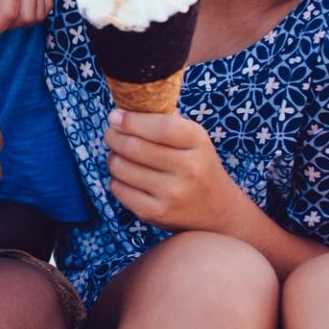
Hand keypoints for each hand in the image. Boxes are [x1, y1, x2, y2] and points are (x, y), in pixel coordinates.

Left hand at [104, 108, 245, 232]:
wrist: (217, 210)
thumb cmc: (196, 164)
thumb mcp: (192, 138)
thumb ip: (163, 120)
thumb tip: (120, 115)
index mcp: (198, 143)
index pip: (160, 127)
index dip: (131, 120)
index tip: (115, 117)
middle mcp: (189, 169)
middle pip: (133, 147)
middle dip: (113, 136)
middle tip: (111, 133)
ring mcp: (173, 194)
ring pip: (121, 168)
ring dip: (113, 157)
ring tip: (119, 155)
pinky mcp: (156, 213)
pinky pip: (118, 189)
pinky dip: (116, 180)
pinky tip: (127, 177)